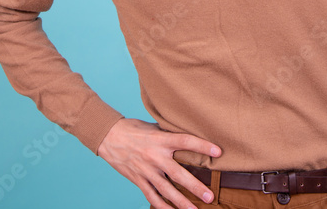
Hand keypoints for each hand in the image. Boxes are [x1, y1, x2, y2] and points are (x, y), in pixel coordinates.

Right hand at [97, 118, 221, 208]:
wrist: (109, 137)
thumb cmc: (134, 129)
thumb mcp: (154, 127)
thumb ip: (170, 134)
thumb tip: (189, 135)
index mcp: (161, 139)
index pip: (185, 141)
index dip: (202, 146)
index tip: (218, 152)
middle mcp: (155, 156)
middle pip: (178, 174)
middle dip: (195, 186)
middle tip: (210, 196)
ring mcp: (146, 170)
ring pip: (166, 190)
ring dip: (181, 202)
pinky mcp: (138, 180)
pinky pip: (152, 196)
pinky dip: (162, 206)